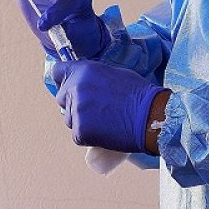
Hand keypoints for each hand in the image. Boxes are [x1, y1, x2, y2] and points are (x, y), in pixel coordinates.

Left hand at [51, 60, 167, 154]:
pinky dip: (89, 137)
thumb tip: (84, 83)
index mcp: (84, 70)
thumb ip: (92, 77)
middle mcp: (75, 88)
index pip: (58, 71)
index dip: (63, 80)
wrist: (151, 117)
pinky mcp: (80, 131)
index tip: (67, 85)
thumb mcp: (113, 74)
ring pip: (69, 119)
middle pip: (61, 99)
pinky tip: (105, 133)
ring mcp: (76, 110)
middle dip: (73, 104)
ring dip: (81, 122)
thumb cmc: (138, 94)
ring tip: (104, 122)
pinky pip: (78, 136)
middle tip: (94, 110)